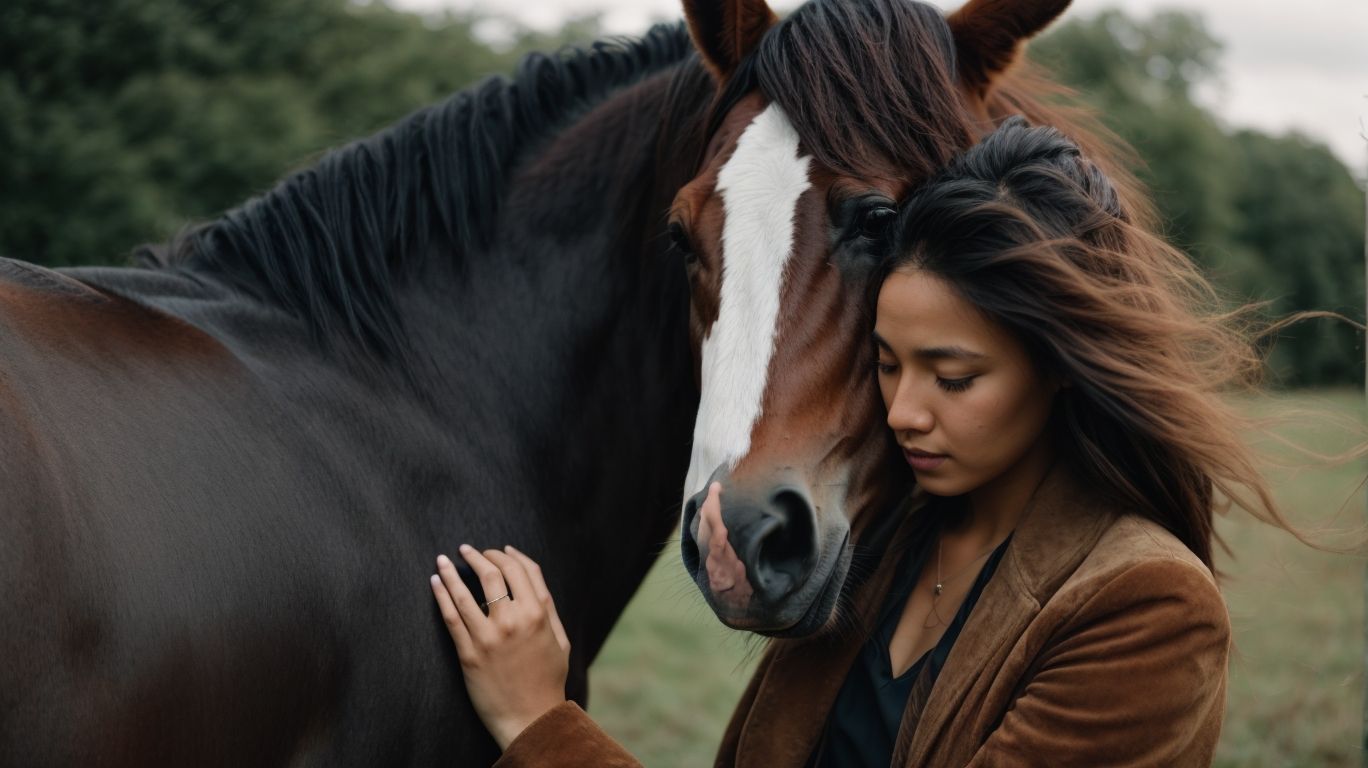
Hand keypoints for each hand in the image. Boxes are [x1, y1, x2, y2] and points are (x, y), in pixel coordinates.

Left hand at [430, 544, 570, 749]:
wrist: (530, 716)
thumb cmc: (548, 677)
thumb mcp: (560, 638)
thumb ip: (548, 605)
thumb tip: (532, 573)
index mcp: (537, 614)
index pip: (520, 569)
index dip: (507, 554)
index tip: (496, 549)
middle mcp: (512, 621)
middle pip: (492, 574)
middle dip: (478, 556)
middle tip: (467, 550)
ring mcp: (488, 637)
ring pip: (464, 593)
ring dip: (451, 571)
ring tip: (442, 560)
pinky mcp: (469, 654)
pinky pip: (451, 617)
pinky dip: (442, 595)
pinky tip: (436, 582)